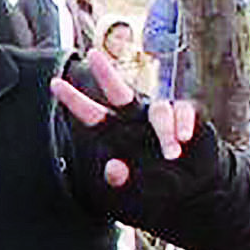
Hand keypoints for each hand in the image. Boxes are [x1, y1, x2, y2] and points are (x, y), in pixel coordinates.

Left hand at [53, 48, 195, 189]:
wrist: (194, 192)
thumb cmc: (157, 189)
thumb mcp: (135, 194)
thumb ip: (121, 184)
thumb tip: (113, 168)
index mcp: (118, 135)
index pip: (93, 117)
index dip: (75, 101)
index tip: (54, 83)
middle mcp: (136, 120)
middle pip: (120, 93)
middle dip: (107, 75)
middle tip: (93, 54)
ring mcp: (162, 117)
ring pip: (158, 111)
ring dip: (165, 132)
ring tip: (172, 155)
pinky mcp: (187, 117)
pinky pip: (184, 111)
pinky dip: (183, 123)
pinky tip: (184, 137)